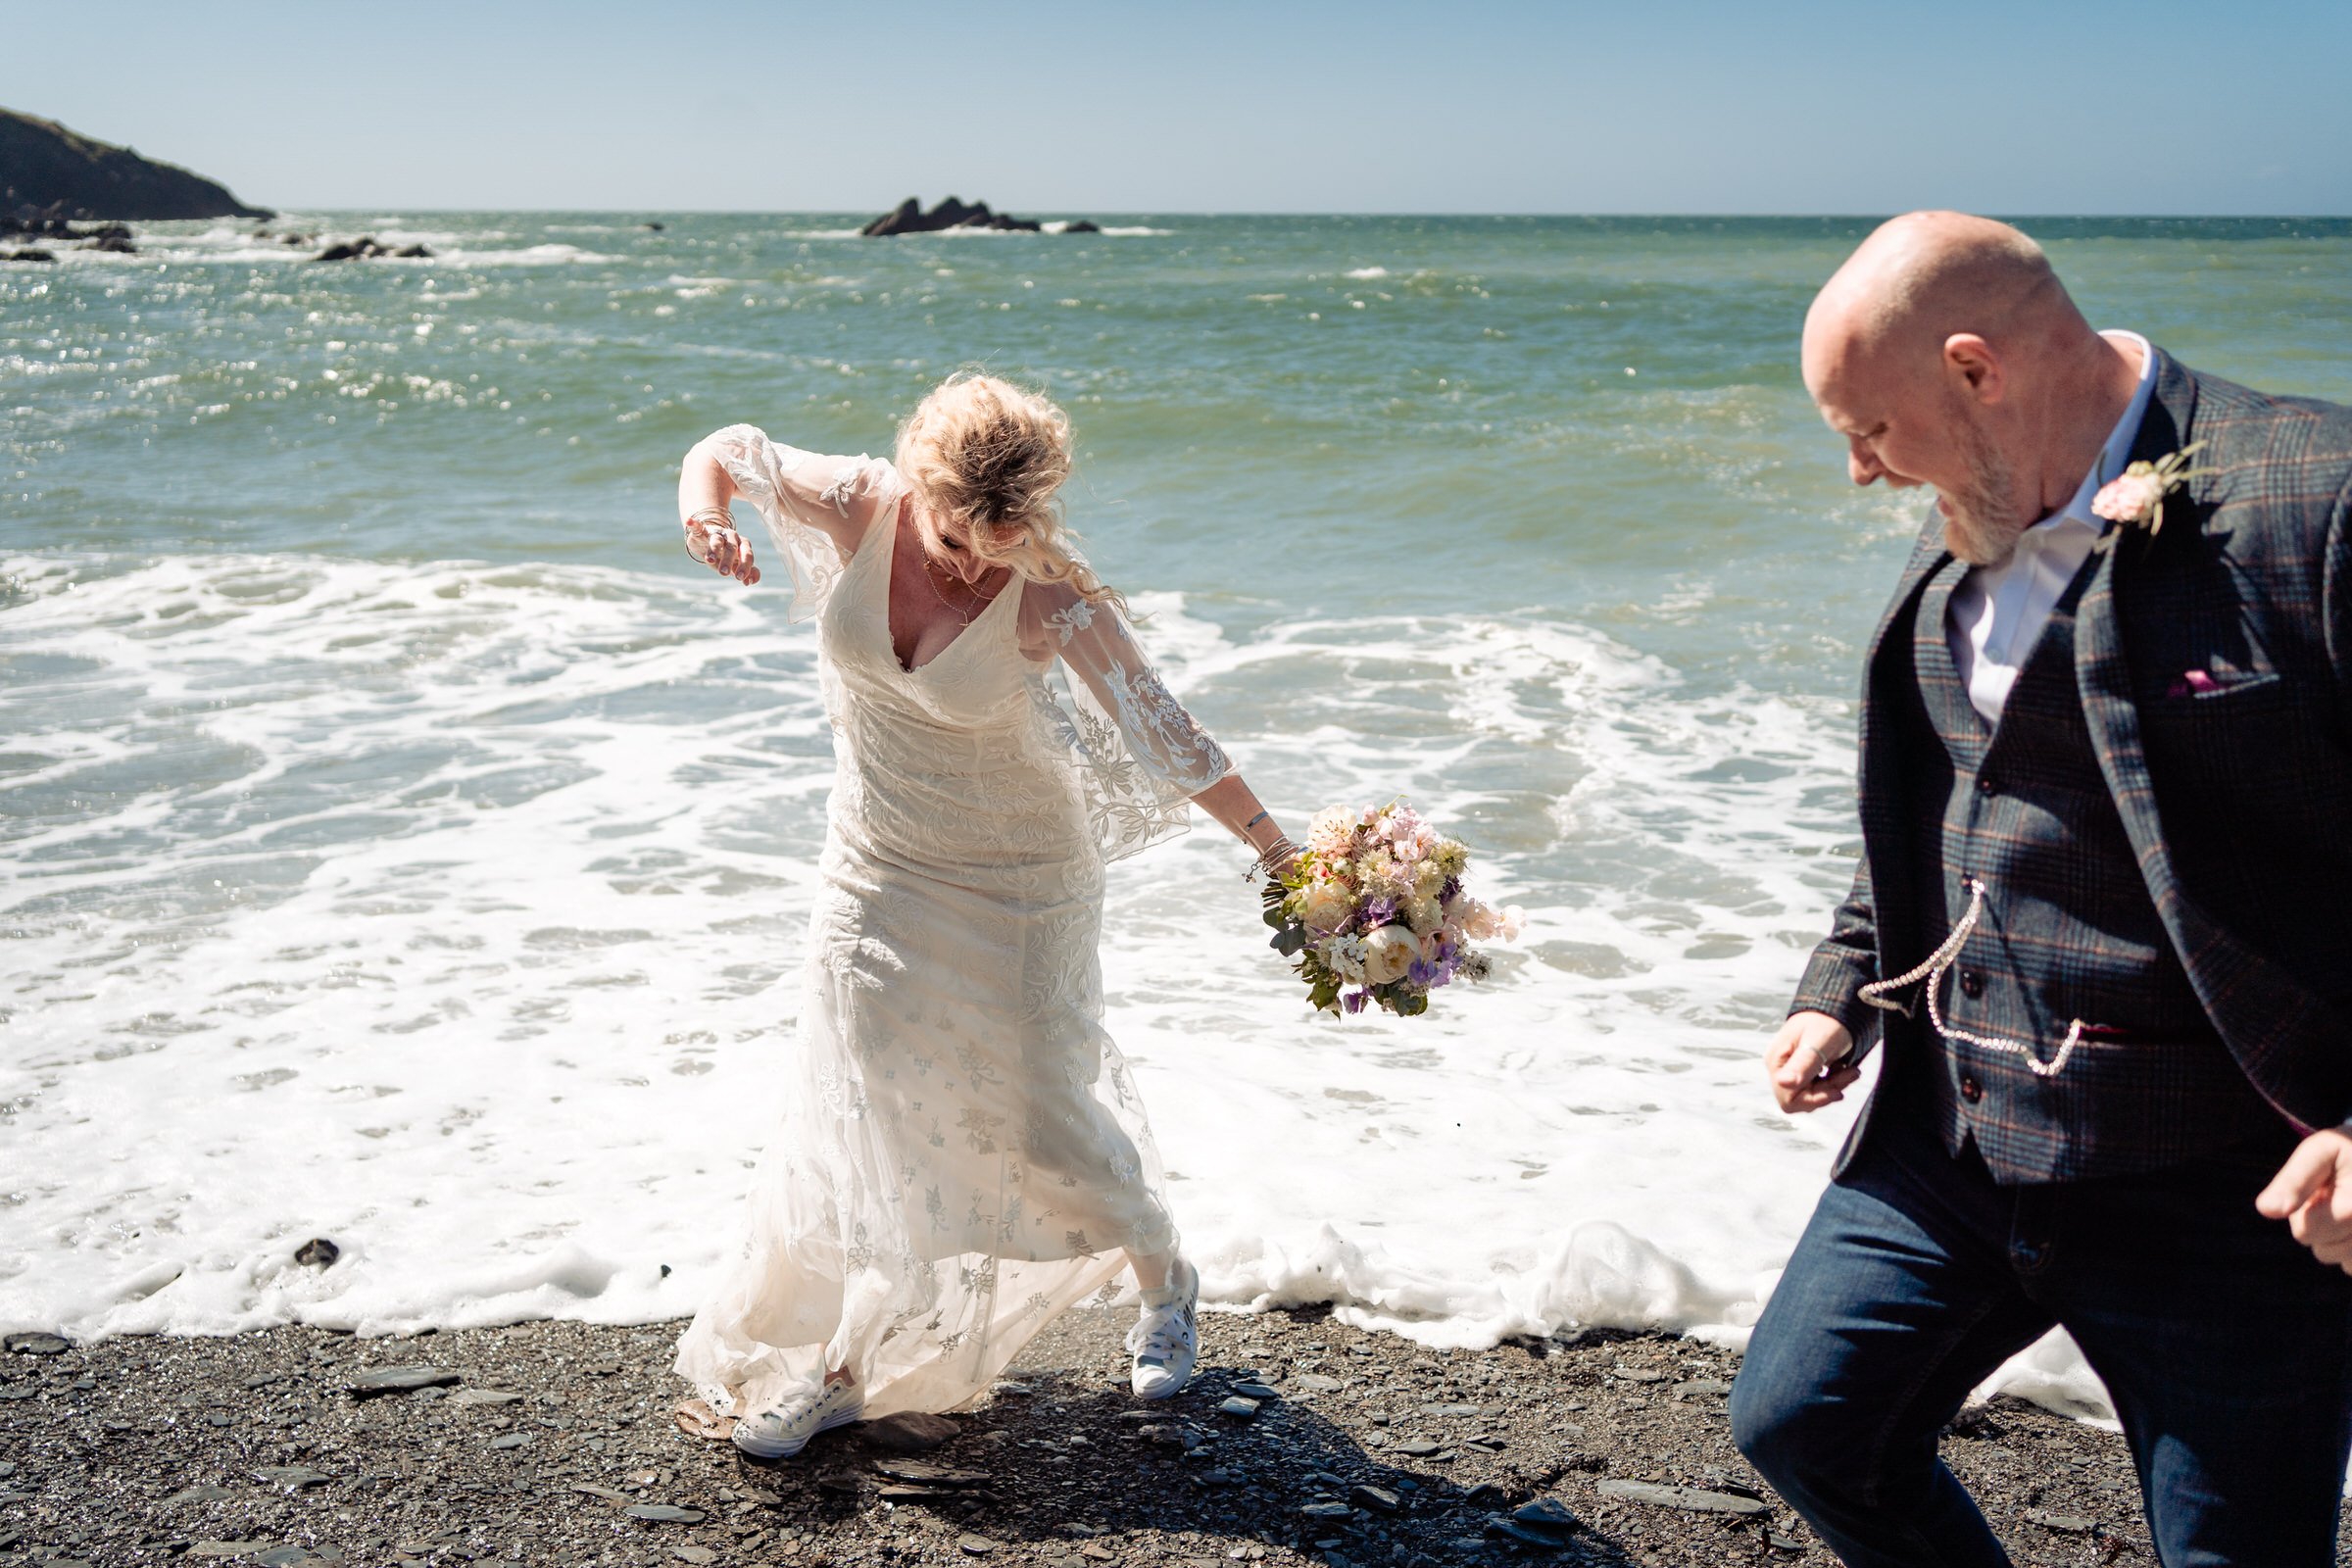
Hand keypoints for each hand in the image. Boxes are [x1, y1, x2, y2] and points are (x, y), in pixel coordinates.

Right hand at [686, 517, 759, 585]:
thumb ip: (748, 572)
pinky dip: (694, 524)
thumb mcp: (736, 564)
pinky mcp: (702, 530)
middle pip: (732, 548)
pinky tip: (689, 522)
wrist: (711, 539)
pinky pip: (698, 526)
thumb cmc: (726, 555)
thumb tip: (751, 581)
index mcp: (742, 546)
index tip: (740, 578)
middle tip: (724, 573)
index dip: (745, 566)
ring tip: (710, 560)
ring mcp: (716, 533)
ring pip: (716, 539)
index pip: (747, 555)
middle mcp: (731, 537)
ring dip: (714, 548)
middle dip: (728, 560)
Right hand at [1766, 1010, 1858, 1114]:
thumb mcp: (1817, 1043)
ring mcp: (1792, 1068)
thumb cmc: (1827, 1021)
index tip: (1838, 1092)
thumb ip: (1802, 1064)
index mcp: (1777, 1062)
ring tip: (1852, 1069)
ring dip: (1834, 1085)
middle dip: (1827, 1091)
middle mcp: (1781, 1068)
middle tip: (1850, 1073)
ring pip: (1812, 1093)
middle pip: (1802, 1098)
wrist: (1835, 1004)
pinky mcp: (1804, 1068)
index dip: (1813, 1100)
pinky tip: (1845, 1067)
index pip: (1788, 1099)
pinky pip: (1818, 1086)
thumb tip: (1783, 1083)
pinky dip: (1834, 1081)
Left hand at [2256, 1128, 2351, 1273]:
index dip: (2303, 1210)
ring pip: (2344, 1262)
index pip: (2304, 1231)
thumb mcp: (2320, 1150)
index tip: (2320, 1189)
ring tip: (2351, 1210)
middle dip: (2323, 1226)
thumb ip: (2293, 1181)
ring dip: (2341, 1240)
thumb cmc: (2351, 1149)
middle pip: (2324, 1252)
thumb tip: (2266, 1210)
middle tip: (2339, 1197)